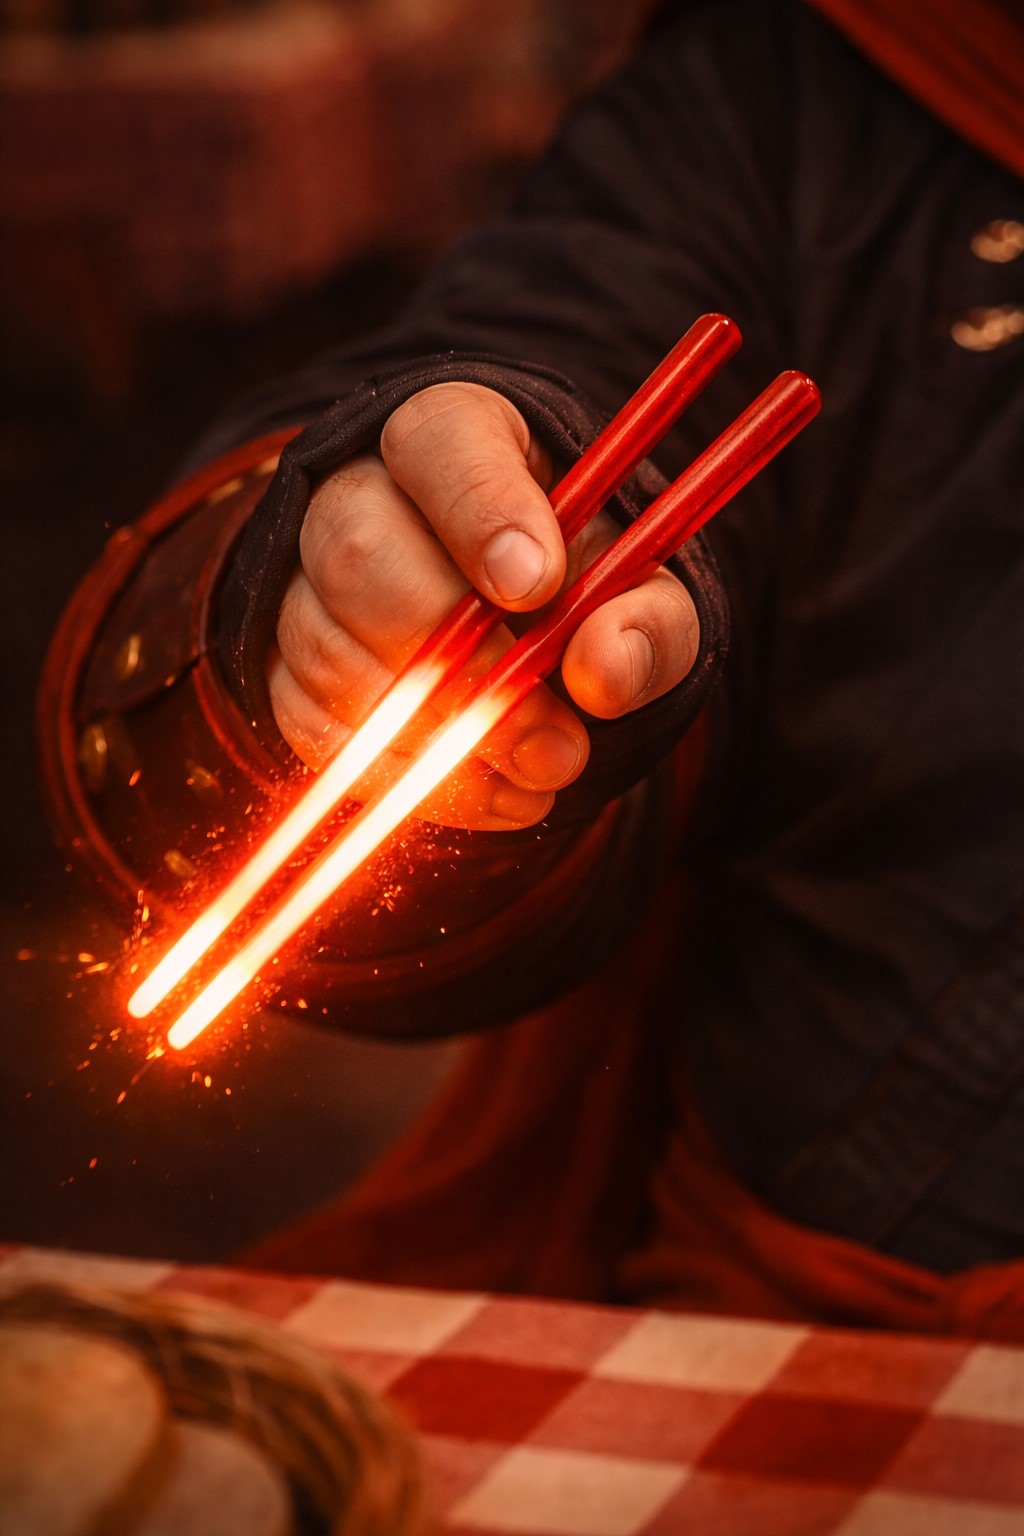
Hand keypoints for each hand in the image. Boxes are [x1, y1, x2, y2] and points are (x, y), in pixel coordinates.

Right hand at [268, 382, 699, 829]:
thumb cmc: (579, 582)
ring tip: (541, 773)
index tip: (538, 587)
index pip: (440, 444)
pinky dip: (409, 779)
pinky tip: (493, 791)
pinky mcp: (285, 671)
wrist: (517, 629)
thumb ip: (646, 618)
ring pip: (330, 653)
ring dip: (440, 739)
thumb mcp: (641, 589)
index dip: (482, 515)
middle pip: (358, 556)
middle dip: (461, 666)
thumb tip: (603, 672)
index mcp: (452, 435)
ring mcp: (303, 584)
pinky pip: (317, 730)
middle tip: (556, 742)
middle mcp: (356, 494)